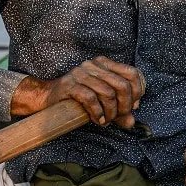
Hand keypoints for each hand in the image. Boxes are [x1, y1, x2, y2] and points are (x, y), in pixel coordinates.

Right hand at [10, 57, 144, 127]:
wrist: (48, 98)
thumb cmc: (78, 99)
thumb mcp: (102, 101)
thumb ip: (118, 110)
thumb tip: (131, 122)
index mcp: (104, 64)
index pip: (132, 73)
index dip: (137, 92)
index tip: (132, 107)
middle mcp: (93, 65)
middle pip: (122, 85)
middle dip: (124, 106)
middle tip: (118, 117)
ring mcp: (81, 73)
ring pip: (108, 93)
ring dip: (110, 113)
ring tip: (106, 120)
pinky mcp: (70, 85)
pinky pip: (90, 99)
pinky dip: (97, 113)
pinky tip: (97, 120)